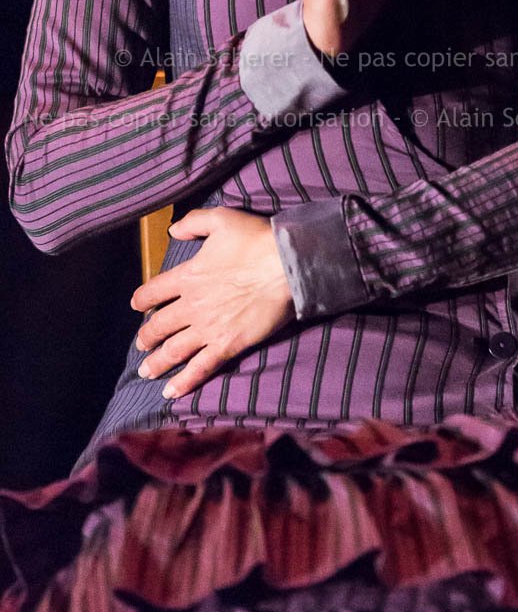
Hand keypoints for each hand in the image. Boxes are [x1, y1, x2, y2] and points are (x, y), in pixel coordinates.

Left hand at [129, 207, 296, 398]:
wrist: (285, 265)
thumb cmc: (256, 240)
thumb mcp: (221, 219)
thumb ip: (192, 223)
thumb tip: (172, 231)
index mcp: (188, 276)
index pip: (153, 291)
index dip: (142, 299)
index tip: (137, 305)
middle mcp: (192, 305)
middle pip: (159, 326)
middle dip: (146, 337)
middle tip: (141, 345)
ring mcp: (208, 327)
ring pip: (173, 351)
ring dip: (157, 363)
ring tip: (146, 371)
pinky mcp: (227, 344)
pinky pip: (200, 367)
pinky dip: (184, 382)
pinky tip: (171, 392)